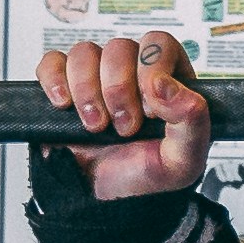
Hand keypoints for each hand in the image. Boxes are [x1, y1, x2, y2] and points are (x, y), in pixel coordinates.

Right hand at [33, 27, 214, 204]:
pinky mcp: (62, 84)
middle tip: (123, 127)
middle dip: (118, 89)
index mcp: (167, 79)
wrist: (105, 198)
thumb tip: (166, 86)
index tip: (148, 109)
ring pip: (84, 52)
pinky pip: (52, 62)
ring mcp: (95, 75)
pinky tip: (64, 105)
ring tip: (95, 125)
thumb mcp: (183, 160)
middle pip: (119, 47)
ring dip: (87, 91)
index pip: (159, 44)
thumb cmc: (145, 174)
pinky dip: (55, 81)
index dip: (150, 70)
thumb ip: (192, 121)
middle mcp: (131, 70)